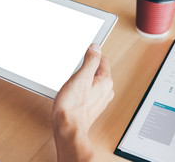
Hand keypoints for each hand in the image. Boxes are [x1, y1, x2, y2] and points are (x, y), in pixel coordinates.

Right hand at [52, 44, 113, 161]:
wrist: (68, 128)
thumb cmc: (72, 105)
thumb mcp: (80, 77)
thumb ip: (90, 60)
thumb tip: (95, 48)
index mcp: (105, 82)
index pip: (103, 60)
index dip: (91, 54)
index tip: (82, 53)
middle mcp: (106, 91)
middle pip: (98, 71)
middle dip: (86, 68)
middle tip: (75, 71)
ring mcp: (100, 99)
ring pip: (92, 81)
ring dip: (82, 79)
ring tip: (72, 83)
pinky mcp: (92, 106)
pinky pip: (89, 91)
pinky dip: (81, 89)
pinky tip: (72, 93)